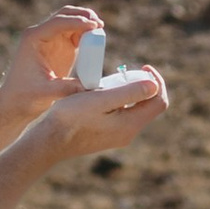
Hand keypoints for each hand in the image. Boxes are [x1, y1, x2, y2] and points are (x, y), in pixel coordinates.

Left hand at [0, 7, 103, 117]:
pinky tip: (95, 41)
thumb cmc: (24, 96)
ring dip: (85, 22)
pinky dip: (85, 34)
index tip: (94, 26)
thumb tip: (89, 86)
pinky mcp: (59, 48)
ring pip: (70, 22)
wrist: (15, 103)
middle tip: (99, 24)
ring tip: (100, 30)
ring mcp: (50, 40)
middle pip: (64, 15)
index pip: (58, 22)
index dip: (77, 22)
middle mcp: (41, 34)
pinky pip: (74, 35)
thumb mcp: (45, 92)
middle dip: (82, 15)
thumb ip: (67, 87)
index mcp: (33, 38)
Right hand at [40, 63, 169, 159]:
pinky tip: (99, 93)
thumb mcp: (100, 99)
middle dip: (142, 84)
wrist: (49, 141)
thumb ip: (128, 92)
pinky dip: (118, 99)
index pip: (159, 101)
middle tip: (123, 71)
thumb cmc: (71, 118)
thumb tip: (154, 85)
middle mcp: (128, 133)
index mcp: (130, 125)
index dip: (157, 82)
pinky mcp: (107, 134)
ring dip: (128, 91)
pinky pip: (122, 113)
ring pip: (135, 108)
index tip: (144, 67)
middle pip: (149, 105)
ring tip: (108, 81)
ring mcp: (118, 135)